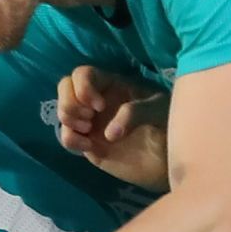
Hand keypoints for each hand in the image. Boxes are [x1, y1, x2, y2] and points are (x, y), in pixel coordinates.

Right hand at [56, 65, 171, 189]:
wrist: (168, 157)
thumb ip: (136, 113)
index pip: (83, 74)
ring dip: (69, 120)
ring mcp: (90, 121)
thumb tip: (108, 133)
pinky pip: (65, 137)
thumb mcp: (158, 111)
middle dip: (69, 103)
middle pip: (65, 87)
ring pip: (62, 111)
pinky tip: (89, 146)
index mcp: (112, 84)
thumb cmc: (167, 125)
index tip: (99, 106)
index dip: (83, 87)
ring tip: (88, 130)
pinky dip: (70, 140)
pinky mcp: (87, 142)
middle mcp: (96, 99)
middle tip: (88, 119)